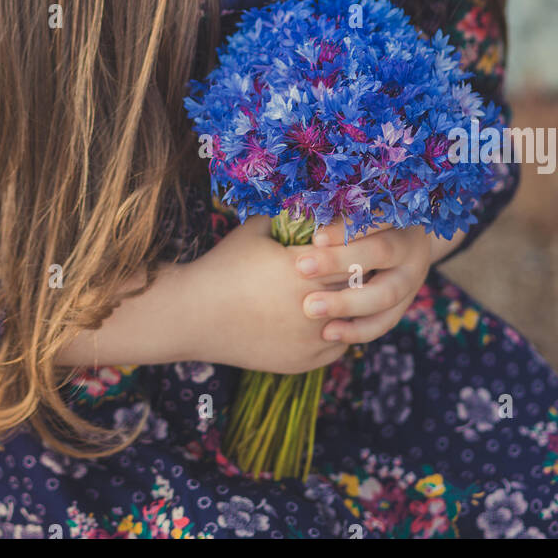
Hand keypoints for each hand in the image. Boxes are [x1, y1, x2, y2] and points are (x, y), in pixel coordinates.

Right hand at [187, 214, 352, 374]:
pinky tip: (330, 316)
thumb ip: (290, 214)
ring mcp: (310, 337)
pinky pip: (340, 343)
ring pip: (355, 319)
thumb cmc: (224, 265)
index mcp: (303, 267)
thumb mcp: (256, 230)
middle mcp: (312, 305)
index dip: (356, 246)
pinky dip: (340, 330)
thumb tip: (317, 198)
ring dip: (353, 305)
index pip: (353, 252)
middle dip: (360, 274)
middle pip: (359, 286)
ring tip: (351, 289)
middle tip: (362, 263)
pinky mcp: (305, 360)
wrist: (195, 316)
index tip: (355, 240)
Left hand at [294, 219, 432, 345]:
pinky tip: (328, 332)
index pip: (375, 217)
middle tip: (301, 268)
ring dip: (346, 302)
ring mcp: (411, 279)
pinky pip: (384, 322)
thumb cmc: (361, 219)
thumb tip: (290, 208)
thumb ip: (331, 209)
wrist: (404, 242)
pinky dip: (357, 330)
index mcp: (398, 215)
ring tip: (310, 308)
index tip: (315, 237)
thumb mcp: (355, 207)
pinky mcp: (404, 305)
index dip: (346, 228)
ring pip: (385, 294)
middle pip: (380, 252)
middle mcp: (410, 247)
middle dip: (339, 261)